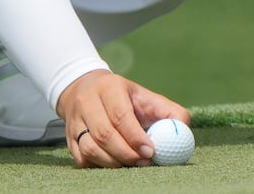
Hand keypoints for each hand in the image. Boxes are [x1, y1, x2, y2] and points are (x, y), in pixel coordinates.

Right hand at [57, 70, 191, 168]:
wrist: (86, 90)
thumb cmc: (124, 98)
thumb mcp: (146, 97)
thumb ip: (169, 112)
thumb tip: (184, 129)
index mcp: (109, 88)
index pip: (120, 114)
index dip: (135, 136)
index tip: (150, 151)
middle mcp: (87, 103)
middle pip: (104, 134)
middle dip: (127, 154)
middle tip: (144, 163)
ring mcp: (75, 121)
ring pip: (90, 148)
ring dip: (114, 162)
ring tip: (132, 165)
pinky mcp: (69, 138)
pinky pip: (82, 158)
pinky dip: (99, 166)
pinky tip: (115, 164)